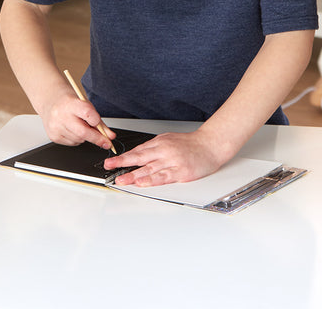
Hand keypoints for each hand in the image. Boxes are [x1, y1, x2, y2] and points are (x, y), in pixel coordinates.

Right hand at [40, 93, 115, 149]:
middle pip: (83, 132)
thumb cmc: (71, 103)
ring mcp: (56, 127)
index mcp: (71, 104)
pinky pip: (72, 143)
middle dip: (97, 139)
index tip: (106, 130)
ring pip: (79, 139)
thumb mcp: (86, 105)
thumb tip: (110, 136)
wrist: (52, 102)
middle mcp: (61, 116)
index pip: (88, 113)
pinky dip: (77, 139)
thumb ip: (99, 121)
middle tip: (107, 142)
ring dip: (86, 137)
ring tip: (82, 126)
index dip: (97, 122)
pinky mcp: (53, 136)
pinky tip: (73, 130)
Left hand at [103, 130, 222, 185]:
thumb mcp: (171, 140)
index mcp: (161, 142)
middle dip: (122, 162)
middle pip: (140, 157)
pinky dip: (151, 180)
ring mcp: (172, 161)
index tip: (111, 161)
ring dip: (133, 174)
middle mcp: (165, 150)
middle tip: (109, 167)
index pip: (138, 150)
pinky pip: (163, 176)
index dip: (123, 157)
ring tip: (121, 179)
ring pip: (149, 168)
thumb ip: (156, 148)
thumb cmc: (193, 144)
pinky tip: (142, 182)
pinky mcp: (180, 171)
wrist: (212, 144)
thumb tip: (139, 155)